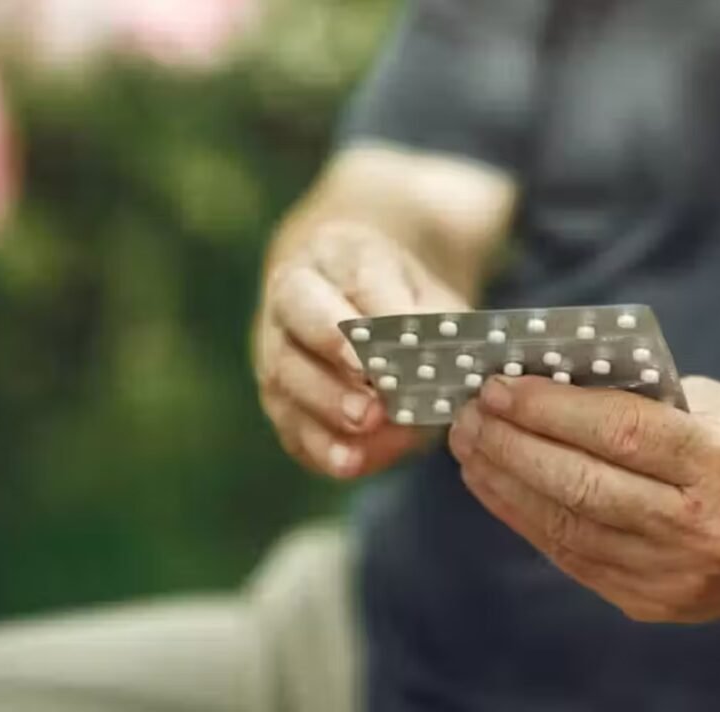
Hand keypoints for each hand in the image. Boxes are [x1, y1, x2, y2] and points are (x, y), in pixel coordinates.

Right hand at [256, 220, 466, 477]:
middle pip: (295, 336)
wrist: (364, 295)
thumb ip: (434, 325)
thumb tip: (442, 368)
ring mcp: (277, 348)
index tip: (376, 360)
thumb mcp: (429, 292)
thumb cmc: (407, 295)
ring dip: (326, 413)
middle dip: (332, 375)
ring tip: (365, 431)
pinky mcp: (281, 398)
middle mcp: (290, 300)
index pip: (329, 289)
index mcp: (330, 257)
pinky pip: (291, 425)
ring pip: (286, 381)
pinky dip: (321, 447)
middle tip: (371, 408)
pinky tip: (350, 461)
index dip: (347, 330)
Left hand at [448, 375, 719, 624]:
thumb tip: (551, 380)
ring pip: (566, 525)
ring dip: (504, 482)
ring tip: (469, 445)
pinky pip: (570, 555)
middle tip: (469, 412)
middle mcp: (701, 528)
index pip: (621, 431)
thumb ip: (643, 398)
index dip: (550, 407)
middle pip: (582, 483)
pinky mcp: (649, 602)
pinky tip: (495, 484)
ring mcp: (673, 575)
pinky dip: (524, 516)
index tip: (500, 385)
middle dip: (512, 444)